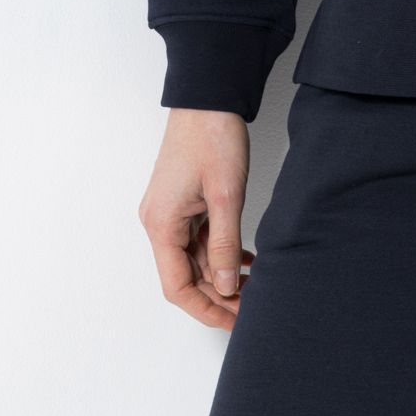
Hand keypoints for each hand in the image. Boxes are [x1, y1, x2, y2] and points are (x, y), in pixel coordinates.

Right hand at [139, 107, 256, 330]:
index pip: (177, 286)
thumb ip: (224, 244)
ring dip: (221, 273)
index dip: (205, 309)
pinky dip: (219, 251)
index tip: (234, 320)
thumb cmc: (212, 137)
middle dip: (218, 294)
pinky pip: (198, 238)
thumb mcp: (226, 195)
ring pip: (194, 257)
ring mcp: (170, 211)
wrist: (208, 95)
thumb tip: (226, 287)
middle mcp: (160, 221)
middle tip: (252, 304)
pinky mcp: (183, 201)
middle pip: (185, 275)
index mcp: (162, 224)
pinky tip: (246, 259)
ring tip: (254, 284)